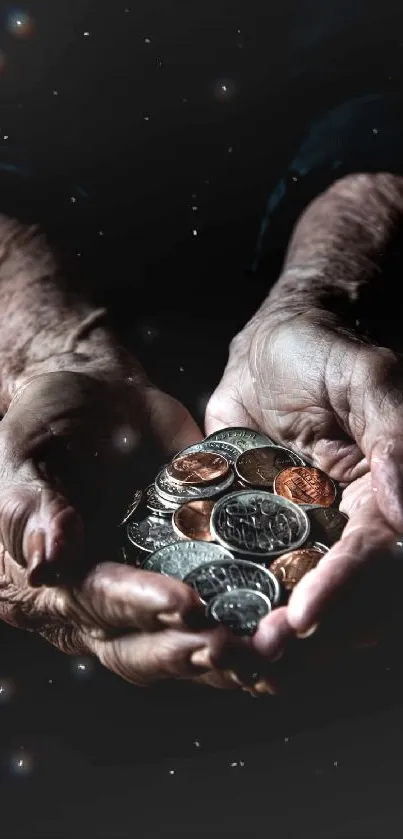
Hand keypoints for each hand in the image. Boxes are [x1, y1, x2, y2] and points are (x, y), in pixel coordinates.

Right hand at [0, 366, 270, 687]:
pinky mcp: (189, 576)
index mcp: (52, 581)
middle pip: (139, 648)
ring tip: (271, 650)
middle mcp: (99, 603)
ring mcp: (147, 593)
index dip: (136, 606)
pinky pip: (217, 615)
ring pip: (182, 646)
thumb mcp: (25, 456)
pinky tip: (287, 639)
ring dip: (227, 656)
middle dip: (188, 650)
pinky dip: (250, 631)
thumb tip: (45, 564)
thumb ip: (33, 508)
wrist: (101, 399)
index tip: (183, 604)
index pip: (92, 602)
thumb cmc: (49, 423)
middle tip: (235, 646)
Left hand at [205, 308, 402, 664]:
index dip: (338, 588)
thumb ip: (393, 437)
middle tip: (254, 655)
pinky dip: (222, 592)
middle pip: (327, 589)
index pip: (366, 552)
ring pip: (281, 589)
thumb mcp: (366, 380)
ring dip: (256, 623)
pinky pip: (238, 563)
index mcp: (376, 497)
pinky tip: (194, 617)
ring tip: (220, 651)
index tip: (303, 619)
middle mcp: (337, 522)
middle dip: (296, 630)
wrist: (270, 340)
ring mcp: (291, 527)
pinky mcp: (248, 523)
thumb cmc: (324, 350)